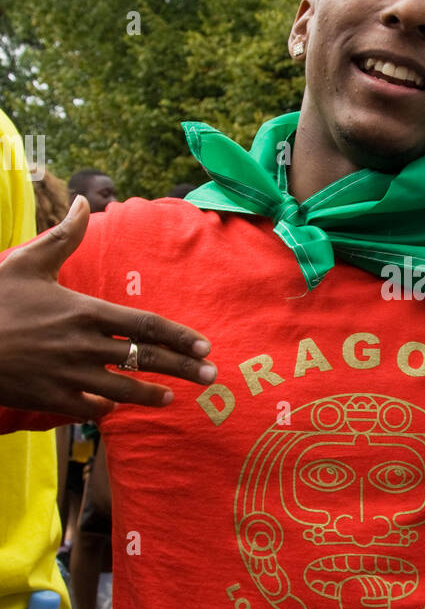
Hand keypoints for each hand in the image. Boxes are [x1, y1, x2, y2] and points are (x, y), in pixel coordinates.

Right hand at [0, 196, 216, 417]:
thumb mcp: (28, 262)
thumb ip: (63, 236)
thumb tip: (85, 200)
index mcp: (84, 311)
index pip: (146, 325)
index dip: (179, 336)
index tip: (204, 345)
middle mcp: (83, 345)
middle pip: (146, 358)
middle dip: (184, 368)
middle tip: (212, 376)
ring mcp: (69, 375)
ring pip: (124, 390)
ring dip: (153, 395)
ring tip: (173, 398)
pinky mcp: (52, 398)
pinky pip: (91, 408)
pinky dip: (108, 408)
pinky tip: (119, 406)